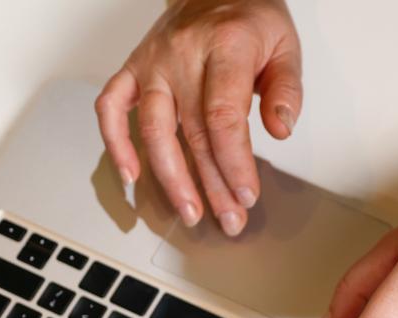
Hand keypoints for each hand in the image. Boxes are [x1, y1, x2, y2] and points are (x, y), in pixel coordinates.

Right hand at [96, 0, 301, 235]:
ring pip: (153, 129)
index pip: (223, 117)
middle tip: (228, 218)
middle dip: (212, 184)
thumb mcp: (285, 45)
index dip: (235, 163)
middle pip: (193, 133)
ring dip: (170, 177)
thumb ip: (287, 89)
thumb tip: (280, 128)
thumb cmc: (249, 19)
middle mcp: (182, 55)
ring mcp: (152, 64)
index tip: (246, 193)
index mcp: (225, 47)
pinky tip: (131, 175)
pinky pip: (111, 107)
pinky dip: (115, 143)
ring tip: (189, 210)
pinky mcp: (132, 70)